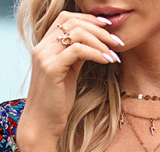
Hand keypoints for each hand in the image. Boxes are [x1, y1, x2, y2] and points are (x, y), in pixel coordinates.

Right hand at [17, 12, 123, 151]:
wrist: (42, 124)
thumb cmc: (56, 103)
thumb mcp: (69, 73)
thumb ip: (77, 56)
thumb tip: (93, 44)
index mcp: (45, 46)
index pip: (67, 18)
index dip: (89, 18)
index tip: (109, 27)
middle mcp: (42, 47)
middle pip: (73, 21)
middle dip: (99, 29)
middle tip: (117, 41)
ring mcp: (45, 56)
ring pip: (76, 33)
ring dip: (100, 41)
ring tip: (114, 54)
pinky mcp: (51, 68)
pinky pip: (77, 50)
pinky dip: (95, 53)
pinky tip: (107, 62)